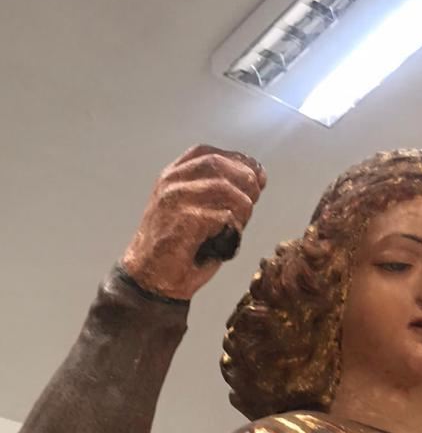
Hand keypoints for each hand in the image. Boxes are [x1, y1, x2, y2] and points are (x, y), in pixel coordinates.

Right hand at [121, 144, 265, 299]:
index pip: (208, 153)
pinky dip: (234, 229)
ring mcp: (176, 199)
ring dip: (243, 209)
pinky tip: (225, 240)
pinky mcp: (185, 219)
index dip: (238, 160)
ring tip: (236, 227)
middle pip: (219, 165)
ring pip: (226, 189)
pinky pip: (225, 216)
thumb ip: (219, 193)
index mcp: (171, 176)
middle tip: (252, 203)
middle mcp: (171, 182)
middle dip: (245, 181)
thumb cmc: (178, 249)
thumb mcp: (195, 211)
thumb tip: (256, 178)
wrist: (151, 279)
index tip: (258, 175)